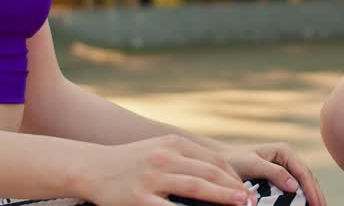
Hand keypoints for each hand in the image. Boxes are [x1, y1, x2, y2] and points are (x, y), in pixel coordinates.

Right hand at [79, 135, 254, 205]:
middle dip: (234, 188)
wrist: (91, 167)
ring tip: (242, 205)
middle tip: (252, 200)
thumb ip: (184, 159)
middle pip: (209, 172)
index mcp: (173, 144)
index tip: (247, 188)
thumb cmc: (130, 162)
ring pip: (196, 188)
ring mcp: (152, 178)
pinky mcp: (139, 199)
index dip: (233, 175)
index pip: (212, 160)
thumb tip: (217, 175)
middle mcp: (165, 157)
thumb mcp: (159, 150)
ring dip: (223, 197)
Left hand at [224, 142, 326, 205]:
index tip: (317, 205)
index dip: (312, 190)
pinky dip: (302, 197)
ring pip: (304, 183)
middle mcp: (288, 157)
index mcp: (285, 151)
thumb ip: (274, 173)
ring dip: (312, 196)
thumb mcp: (253, 165)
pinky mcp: (280, 176)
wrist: (220, 161)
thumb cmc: (234, 160)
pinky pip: (295, 187)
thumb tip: (295, 186)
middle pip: (308, 178)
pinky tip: (306, 205)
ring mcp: (285, 166)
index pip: (304, 173)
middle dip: (317, 195)